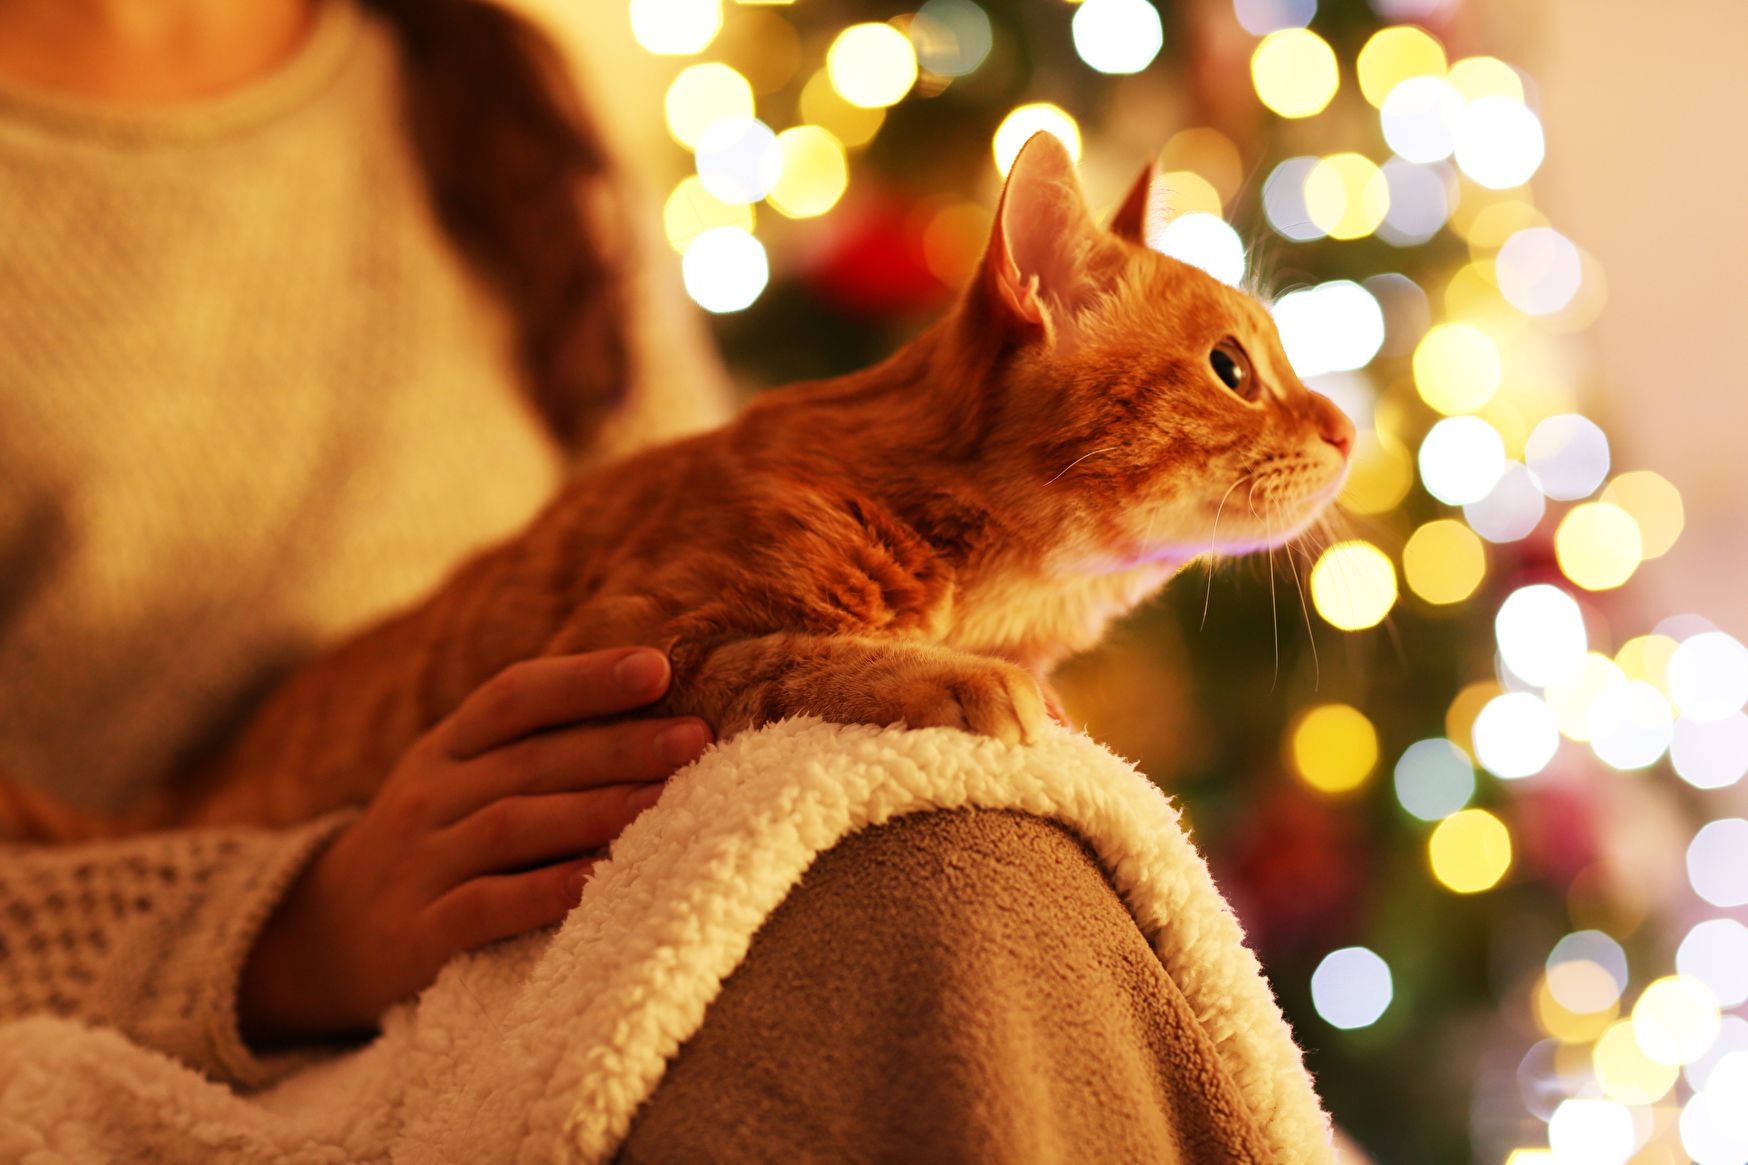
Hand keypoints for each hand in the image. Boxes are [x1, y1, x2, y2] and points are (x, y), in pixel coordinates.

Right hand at [237, 647, 711, 1045]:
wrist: (321, 937)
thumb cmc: (431, 843)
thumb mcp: (461, 778)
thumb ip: (536, 746)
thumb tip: (658, 712)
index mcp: (448, 747)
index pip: (515, 695)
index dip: (584, 678)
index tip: (657, 668)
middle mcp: (430, 794)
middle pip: (532, 759)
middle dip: (619, 746)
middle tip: (695, 740)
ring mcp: (419, 863)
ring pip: (512, 825)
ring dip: (594, 811)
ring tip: (665, 803)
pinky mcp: (417, 934)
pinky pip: (483, 907)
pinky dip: (541, 893)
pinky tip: (595, 882)